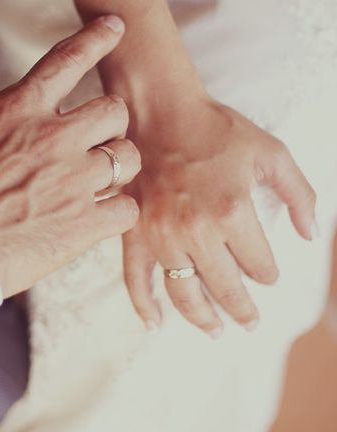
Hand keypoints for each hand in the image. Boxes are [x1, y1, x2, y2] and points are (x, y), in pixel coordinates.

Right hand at [0, 16, 140, 297]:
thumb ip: (8, 123)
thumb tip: (28, 120)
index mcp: (17, 109)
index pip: (67, 60)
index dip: (96, 39)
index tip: (115, 26)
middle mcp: (52, 136)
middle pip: (114, 111)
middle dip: (110, 126)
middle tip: (97, 144)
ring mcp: (71, 179)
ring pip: (128, 157)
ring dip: (117, 169)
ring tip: (98, 184)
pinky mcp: (82, 223)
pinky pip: (127, 208)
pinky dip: (116, 213)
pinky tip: (97, 219)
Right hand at [122, 94, 315, 336]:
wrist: (157, 111)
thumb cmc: (214, 129)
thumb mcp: (271, 152)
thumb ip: (300, 193)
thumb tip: (309, 235)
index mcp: (232, 211)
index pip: (259, 265)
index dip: (269, 275)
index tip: (268, 275)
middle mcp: (195, 230)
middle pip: (225, 289)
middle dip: (243, 310)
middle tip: (250, 323)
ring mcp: (160, 234)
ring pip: (184, 293)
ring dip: (202, 318)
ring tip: (215, 331)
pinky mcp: (134, 233)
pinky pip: (136, 278)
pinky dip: (144, 305)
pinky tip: (155, 323)